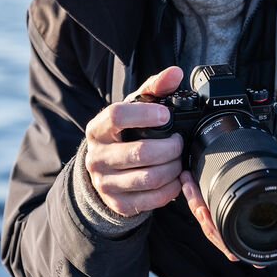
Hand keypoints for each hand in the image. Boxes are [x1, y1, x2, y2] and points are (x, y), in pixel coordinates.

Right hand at [83, 66, 184, 217]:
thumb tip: (175, 73)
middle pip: (140, 152)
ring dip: (173, 169)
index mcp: (98, 129)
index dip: (145, 115)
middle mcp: (97, 157)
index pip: (116, 116)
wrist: (104, 170)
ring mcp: (105, 183)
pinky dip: (171, 189)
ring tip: (179, 160)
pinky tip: (175, 179)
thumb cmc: (123, 134)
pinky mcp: (118, 204)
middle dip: (170, 148)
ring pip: (149, 178)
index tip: (165, 116)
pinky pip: (152, 199)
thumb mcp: (133, 109)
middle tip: (179, 143)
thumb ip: (154, 88)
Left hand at [180, 146, 276, 262]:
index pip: (237, 244)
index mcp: (265, 239)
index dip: (218, 234)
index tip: (206, 214)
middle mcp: (248, 238)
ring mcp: (238, 228)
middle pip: (216, 234)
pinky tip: (192, 186)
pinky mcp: (230, 216)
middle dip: (200, 211)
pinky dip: (199, 201)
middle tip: (191, 189)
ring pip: (210, 225)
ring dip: (196, 204)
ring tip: (188, 183)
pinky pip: (210, 215)